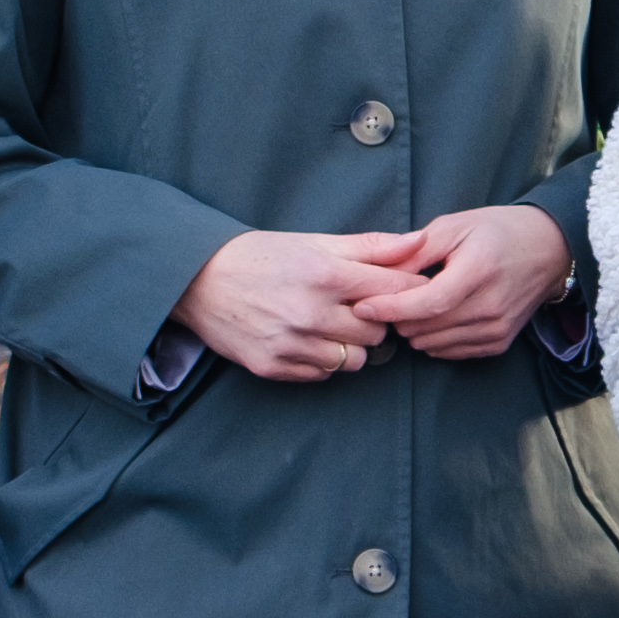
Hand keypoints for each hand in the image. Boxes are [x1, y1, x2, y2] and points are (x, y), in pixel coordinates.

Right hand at [175, 224, 422, 384]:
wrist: (199, 279)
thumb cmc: (263, 257)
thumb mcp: (316, 243)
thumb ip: (371, 247)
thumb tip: (419, 243)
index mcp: (325, 275)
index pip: (395, 292)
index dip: (405, 291)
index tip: (404, 290)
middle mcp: (310, 313)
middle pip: (378, 333)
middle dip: (374, 321)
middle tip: (355, 307)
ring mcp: (291, 344)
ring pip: (354, 360)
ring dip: (349, 345)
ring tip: (329, 324)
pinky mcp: (273, 367)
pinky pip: (322, 375)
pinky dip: (322, 360)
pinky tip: (306, 338)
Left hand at [375, 200, 571, 358]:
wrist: (548, 250)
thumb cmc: (497, 232)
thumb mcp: (454, 226)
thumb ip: (415, 250)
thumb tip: (378, 274)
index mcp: (479, 270)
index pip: (427, 303)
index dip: (390, 308)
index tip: (362, 306)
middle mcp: (491, 306)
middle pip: (426, 328)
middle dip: (397, 317)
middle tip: (387, 298)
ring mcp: (497, 329)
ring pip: (432, 344)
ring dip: (414, 329)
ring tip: (413, 305)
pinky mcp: (498, 343)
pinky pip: (449, 352)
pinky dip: (433, 338)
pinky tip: (435, 317)